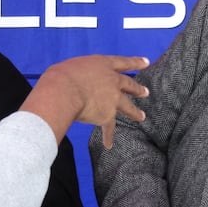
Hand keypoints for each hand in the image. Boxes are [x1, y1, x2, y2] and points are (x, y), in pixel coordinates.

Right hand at [21, 55, 148, 148]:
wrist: (63, 92)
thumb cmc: (61, 75)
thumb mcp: (72, 66)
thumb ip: (80, 73)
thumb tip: (75, 81)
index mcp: (103, 64)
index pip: (123, 62)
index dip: (135, 62)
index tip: (146, 62)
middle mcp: (112, 80)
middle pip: (129, 84)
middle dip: (137, 88)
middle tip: (146, 92)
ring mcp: (113, 98)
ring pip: (128, 106)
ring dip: (135, 112)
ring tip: (141, 116)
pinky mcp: (107, 115)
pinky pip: (109, 128)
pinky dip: (108, 136)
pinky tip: (108, 144)